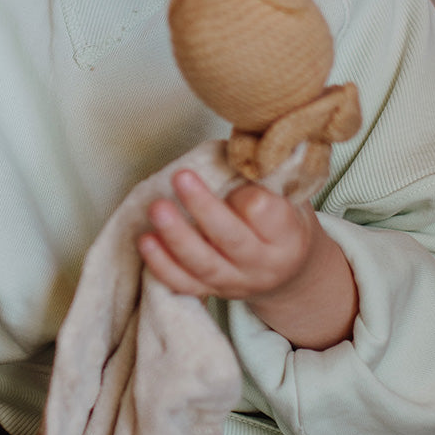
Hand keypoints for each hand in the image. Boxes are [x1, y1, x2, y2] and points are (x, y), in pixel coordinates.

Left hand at [137, 169, 357, 348]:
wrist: (288, 269)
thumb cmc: (282, 219)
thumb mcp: (287, 195)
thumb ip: (265, 174)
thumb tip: (239, 144)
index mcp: (287, 237)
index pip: (265, 213)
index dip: (247, 191)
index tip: (238, 170)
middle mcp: (263, 265)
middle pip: (231, 239)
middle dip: (203, 208)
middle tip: (180, 177)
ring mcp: (235, 282)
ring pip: (204, 264)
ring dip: (176, 236)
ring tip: (156, 208)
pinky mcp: (210, 291)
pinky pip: (184, 283)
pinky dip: (162, 264)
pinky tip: (146, 240)